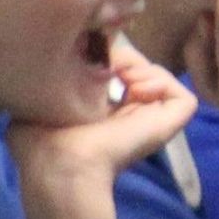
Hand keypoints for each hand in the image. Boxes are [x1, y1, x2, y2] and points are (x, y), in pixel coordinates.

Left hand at [7, 39, 197, 218]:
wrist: (60, 163)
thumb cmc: (41, 139)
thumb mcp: (38, 100)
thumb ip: (50, 80)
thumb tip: (66, 58)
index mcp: (98, 112)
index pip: (111, 70)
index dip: (101, 55)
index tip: (86, 55)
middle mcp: (127, 114)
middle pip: (135, 67)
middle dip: (120, 56)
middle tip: (104, 63)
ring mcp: (152, 119)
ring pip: (156, 75)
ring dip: (138, 66)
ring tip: (119, 79)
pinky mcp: (172, 120)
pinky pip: (180, 91)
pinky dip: (160, 80)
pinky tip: (136, 89)